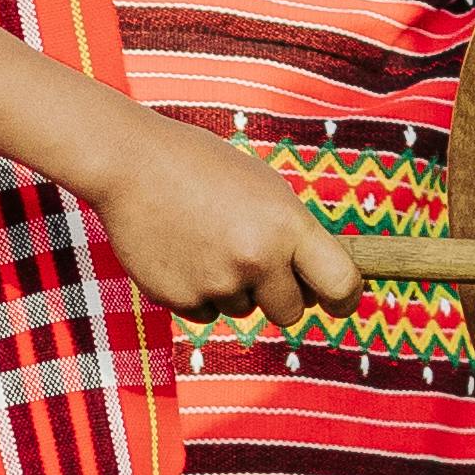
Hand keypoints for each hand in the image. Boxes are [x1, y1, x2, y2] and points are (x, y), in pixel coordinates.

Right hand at [98, 121, 356, 325]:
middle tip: (252, 263)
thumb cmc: (201, 166)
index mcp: (287, 225)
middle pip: (290, 312)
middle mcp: (257, 258)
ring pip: (242, 310)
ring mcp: (216, 282)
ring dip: (230, 287)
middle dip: (278, 296)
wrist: (128, 162)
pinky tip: (178, 251)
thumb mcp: (264, 187)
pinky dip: (195, 290)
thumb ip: (293, 234)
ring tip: (201, 240)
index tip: (339, 304)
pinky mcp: (179, 298)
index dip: (345, 300)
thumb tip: (316, 284)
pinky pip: (203, 311)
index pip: (341, 284)